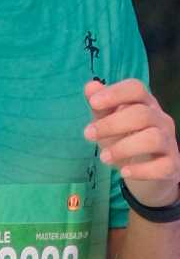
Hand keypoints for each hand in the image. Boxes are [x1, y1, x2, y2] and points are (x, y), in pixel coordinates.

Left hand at [86, 76, 179, 206]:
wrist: (152, 170)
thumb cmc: (128, 141)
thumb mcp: (111, 124)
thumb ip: (101, 108)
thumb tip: (90, 86)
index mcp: (145, 105)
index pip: (136, 89)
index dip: (115, 93)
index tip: (93, 103)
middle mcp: (160, 120)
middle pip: (142, 114)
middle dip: (112, 124)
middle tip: (88, 134)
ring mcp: (168, 142)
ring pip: (153, 138)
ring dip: (124, 147)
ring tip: (103, 157)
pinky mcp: (171, 165)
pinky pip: (162, 166)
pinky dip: (142, 170)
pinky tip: (124, 172)